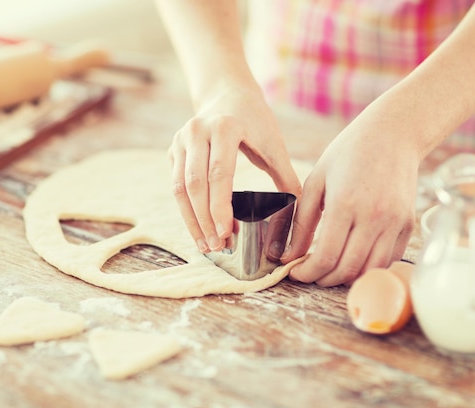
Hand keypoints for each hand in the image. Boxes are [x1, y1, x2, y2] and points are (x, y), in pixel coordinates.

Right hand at [168, 86, 301, 252]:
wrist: (227, 94)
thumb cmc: (255, 121)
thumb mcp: (274, 143)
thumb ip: (286, 177)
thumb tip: (301, 215)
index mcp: (225, 128)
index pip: (218, 173)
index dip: (219, 206)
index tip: (225, 232)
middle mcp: (197, 132)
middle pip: (194, 184)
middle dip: (204, 220)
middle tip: (217, 246)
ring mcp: (181, 140)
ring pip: (179, 188)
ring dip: (191, 220)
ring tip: (206, 245)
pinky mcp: (173, 150)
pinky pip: (176, 185)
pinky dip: (186, 210)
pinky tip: (198, 229)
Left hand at [281, 107, 419, 285]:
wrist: (393, 134)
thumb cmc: (348, 153)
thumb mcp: (316, 182)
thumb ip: (301, 222)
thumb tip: (288, 255)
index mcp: (345, 204)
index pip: (325, 257)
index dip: (307, 273)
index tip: (295, 272)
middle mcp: (374, 217)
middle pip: (347, 270)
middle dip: (323, 279)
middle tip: (309, 273)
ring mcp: (395, 223)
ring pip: (369, 270)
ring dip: (345, 277)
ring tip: (329, 269)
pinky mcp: (408, 224)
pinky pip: (388, 260)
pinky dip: (368, 267)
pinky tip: (352, 257)